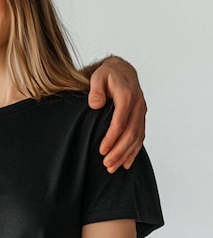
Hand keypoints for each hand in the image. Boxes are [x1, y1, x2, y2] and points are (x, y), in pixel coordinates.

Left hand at [88, 56, 146, 172]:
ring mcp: (141, 112)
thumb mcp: (98, 77)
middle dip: (119, 151)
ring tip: (113, 167)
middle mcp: (138, 105)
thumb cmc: (107, 74)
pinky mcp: (141, 117)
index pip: (120, 122)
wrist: (122, 70)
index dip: (112, 138)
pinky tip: (127, 163)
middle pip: (130, 133)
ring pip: (137, 137)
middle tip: (107, 165)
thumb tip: (96, 104)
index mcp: (127, 96)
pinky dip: (134, 150)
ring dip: (126, 154)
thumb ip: (96, 90)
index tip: (101, 150)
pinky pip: (140, 136)